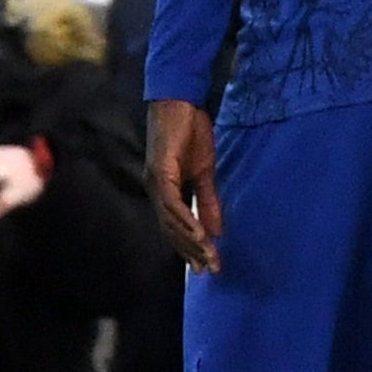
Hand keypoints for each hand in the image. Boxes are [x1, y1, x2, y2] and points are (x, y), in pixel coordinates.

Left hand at [146, 98, 222, 271]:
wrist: (181, 102)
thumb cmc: (190, 132)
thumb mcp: (205, 171)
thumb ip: (208, 200)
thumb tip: (215, 230)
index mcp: (165, 191)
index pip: (175, 228)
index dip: (190, 248)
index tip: (206, 266)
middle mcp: (156, 190)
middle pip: (172, 231)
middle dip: (192, 252)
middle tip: (210, 270)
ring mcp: (156, 182)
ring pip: (171, 222)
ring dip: (191, 241)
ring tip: (208, 256)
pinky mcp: (161, 171)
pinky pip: (173, 203)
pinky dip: (186, 220)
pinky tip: (200, 234)